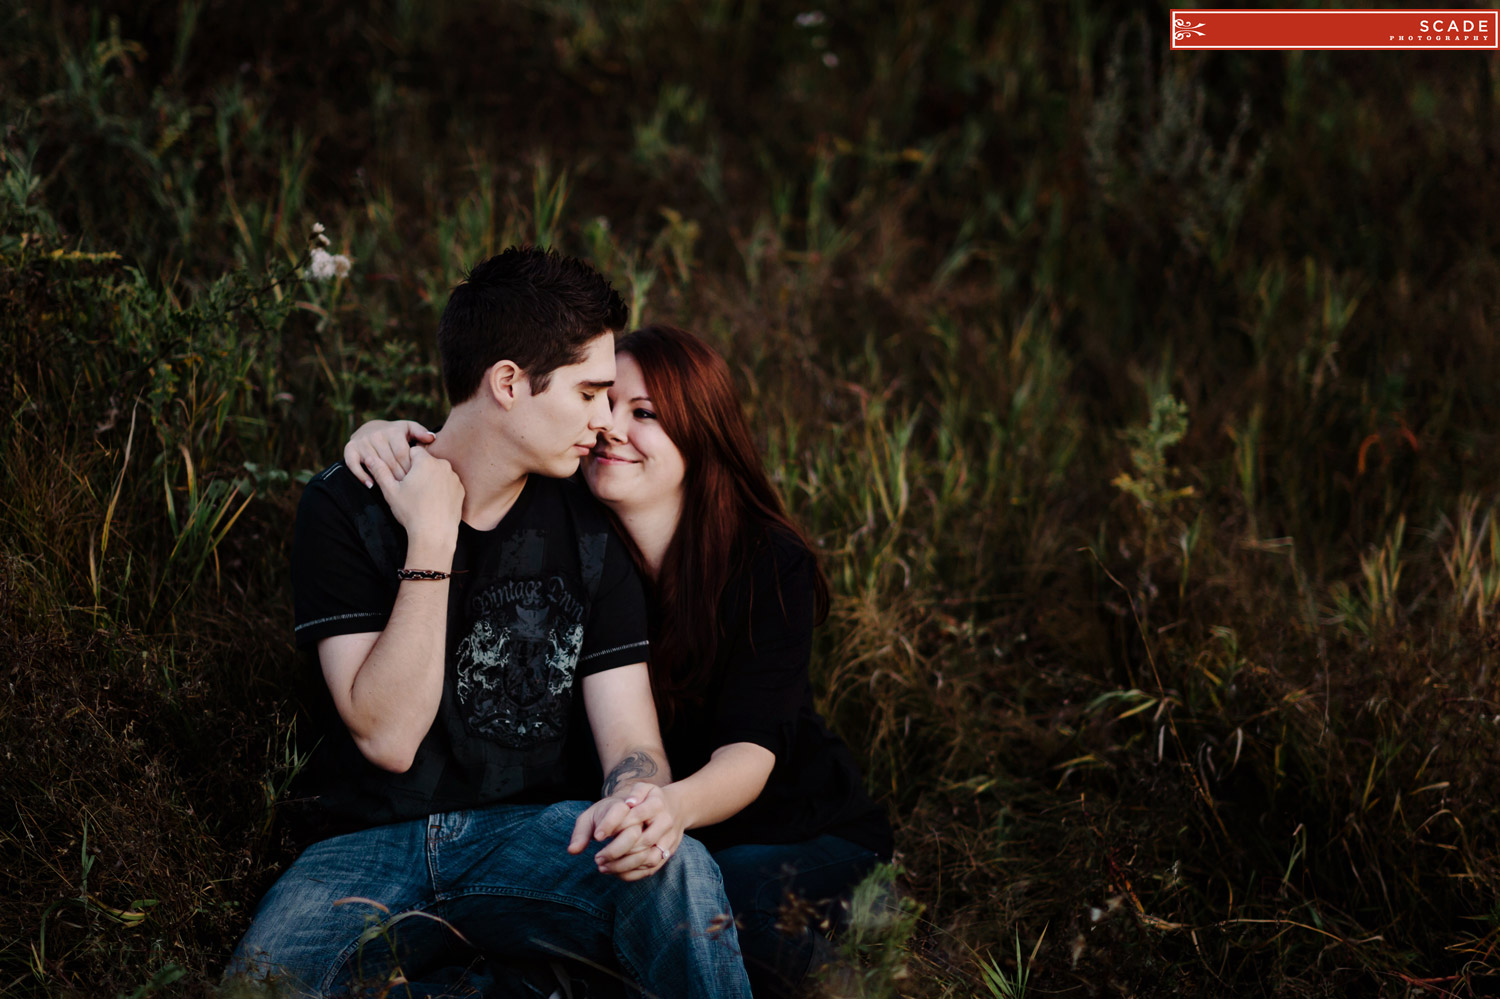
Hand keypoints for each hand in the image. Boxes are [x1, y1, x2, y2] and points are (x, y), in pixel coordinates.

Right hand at [345, 419, 436, 487]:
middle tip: (407, 489)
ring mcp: (362, 441)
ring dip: (383, 478)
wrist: (369, 429)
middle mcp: (377, 434)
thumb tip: (431, 438)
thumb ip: (420, 433)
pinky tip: (371, 485)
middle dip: (399, 476)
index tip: (415, 480)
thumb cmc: (396, 434)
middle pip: (390, 461)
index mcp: (393, 431)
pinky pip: (353, 465)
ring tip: (394, 488)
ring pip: (374, 464)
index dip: (409, 469)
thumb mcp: (409, 429)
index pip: (403, 455)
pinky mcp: (349, 448)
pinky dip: (362, 476)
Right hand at [369, 446, 463, 548]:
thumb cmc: (411, 512)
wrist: (434, 533)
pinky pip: (448, 483)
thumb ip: (380, 471)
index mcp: (426, 461)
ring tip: (423, 497)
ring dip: (431, 479)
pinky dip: (442, 489)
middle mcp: (443, 465)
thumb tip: (370, 458)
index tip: (403, 476)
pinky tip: (434, 502)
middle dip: (419, 471)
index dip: (406, 463)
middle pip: (427, 461)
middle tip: (412, 489)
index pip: (414, 451)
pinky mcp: (461, 490)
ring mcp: (454, 478)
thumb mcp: (391, 491)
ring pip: (438, 472)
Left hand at [567, 784, 684, 881]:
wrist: (670, 805)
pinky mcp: (668, 851)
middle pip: (639, 840)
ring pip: (646, 857)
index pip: (632, 815)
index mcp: (652, 801)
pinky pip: (651, 867)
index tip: (596, 837)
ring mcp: (668, 837)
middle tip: (596, 858)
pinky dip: (631, 873)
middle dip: (615, 851)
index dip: (612, 825)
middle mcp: (663, 819)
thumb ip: (602, 813)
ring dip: (623, 866)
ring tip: (603, 867)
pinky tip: (615, 872)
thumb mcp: (616, 800)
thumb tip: (582, 843)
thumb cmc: (636, 802)